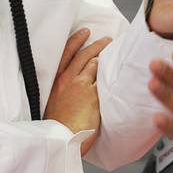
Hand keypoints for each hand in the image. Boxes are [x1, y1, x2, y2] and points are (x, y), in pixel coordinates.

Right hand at [44, 28, 111, 156]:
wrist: (61, 139)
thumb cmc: (58, 127)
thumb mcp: (54, 103)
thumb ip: (64, 90)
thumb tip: (75, 86)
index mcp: (57, 81)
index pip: (66, 53)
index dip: (76, 40)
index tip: (84, 32)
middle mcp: (68, 79)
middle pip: (84, 54)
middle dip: (96, 44)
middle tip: (106, 39)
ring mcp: (81, 85)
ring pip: (95, 63)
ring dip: (105, 55)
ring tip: (114, 51)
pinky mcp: (93, 94)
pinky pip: (103, 78)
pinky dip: (110, 72)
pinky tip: (118, 70)